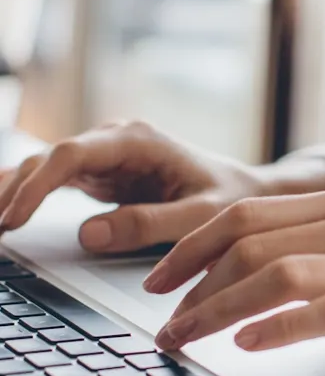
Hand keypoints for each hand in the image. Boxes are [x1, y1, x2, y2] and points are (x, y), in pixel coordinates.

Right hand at [0, 121, 324, 253]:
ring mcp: (107, 155)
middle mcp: (116, 141)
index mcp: (138, 141)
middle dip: (13, 190)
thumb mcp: (200, 216)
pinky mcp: (103, 174)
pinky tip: (4, 213)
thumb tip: (88, 234)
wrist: (249, 193)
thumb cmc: (231, 200)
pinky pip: (55, 181)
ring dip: (13, 192)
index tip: (13, 218)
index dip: (37, 185)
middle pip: (49, 159)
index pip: (72, 154)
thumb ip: (149, 224)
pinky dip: (27, 196)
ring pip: (45, 168)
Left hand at [149, 186, 324, 375]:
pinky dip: (279, 327)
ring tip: (188, 338)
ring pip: (280, 273)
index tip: (158, 281)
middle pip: (252, 240)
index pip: (247, 213)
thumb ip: (314, 248)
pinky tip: (248, 344)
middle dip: (193, 283)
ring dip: (220, 309)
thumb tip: (235, 272)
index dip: (191, 246)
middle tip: (164, 322)